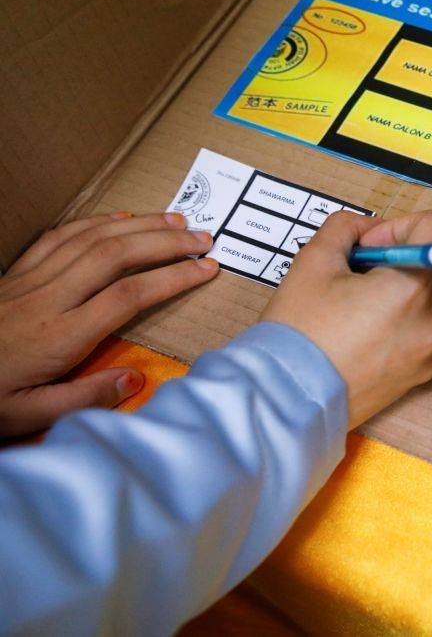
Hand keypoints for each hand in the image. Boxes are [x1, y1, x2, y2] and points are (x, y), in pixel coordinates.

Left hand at [0, 212, 219, 435]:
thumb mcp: (27, 417)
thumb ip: (84, 401)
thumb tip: (135, 380)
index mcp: (60, 336)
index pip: (128, 297)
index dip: (173, 278)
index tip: (208, 269)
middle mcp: (49, 300)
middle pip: (116, 257)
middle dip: (165, 243)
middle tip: (204, 238)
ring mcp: (30, 282)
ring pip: (92, 240)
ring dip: (138, 226)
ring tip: (177, 222)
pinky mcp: (15, 275)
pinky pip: (59, 237)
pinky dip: (94, 223)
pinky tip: (120, 219)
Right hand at [261, 210, 431, 428]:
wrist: (286, 398)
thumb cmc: (299, 331)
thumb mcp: (313, 260)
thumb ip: (345, 228)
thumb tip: (365, 228)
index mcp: (411, 286)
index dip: (402, 226)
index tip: (370, 247)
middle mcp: (431, 320)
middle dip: (401, 262)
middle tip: (358, 277)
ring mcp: (429, 351)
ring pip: (430, 302)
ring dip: (404, 294)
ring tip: (357, 309)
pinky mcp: (419, 375)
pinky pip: (422, 336)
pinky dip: (402, 327)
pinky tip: (362, 337)